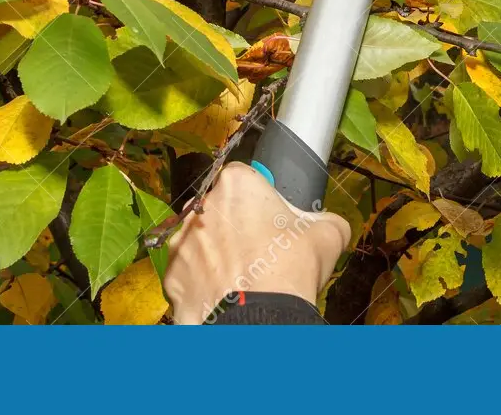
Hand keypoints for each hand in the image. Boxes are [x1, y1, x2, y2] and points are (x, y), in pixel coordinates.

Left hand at [163, 163, 351, 324]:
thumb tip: (328, 225)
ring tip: (244, 279)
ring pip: (202, 242)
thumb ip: (325, 219)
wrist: (258, 322)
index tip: (273, 218)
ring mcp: (182, 243)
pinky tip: (226, 296)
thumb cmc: (289, 269)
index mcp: (236, 184)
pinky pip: (189, 275)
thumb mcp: (329, 234)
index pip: (247, 178)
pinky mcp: (171, 277)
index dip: (262, 198)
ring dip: (217, 255)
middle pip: (220, 209)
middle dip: (236, 226)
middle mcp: (201, 207)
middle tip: (262, 250)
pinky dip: (203, 284)